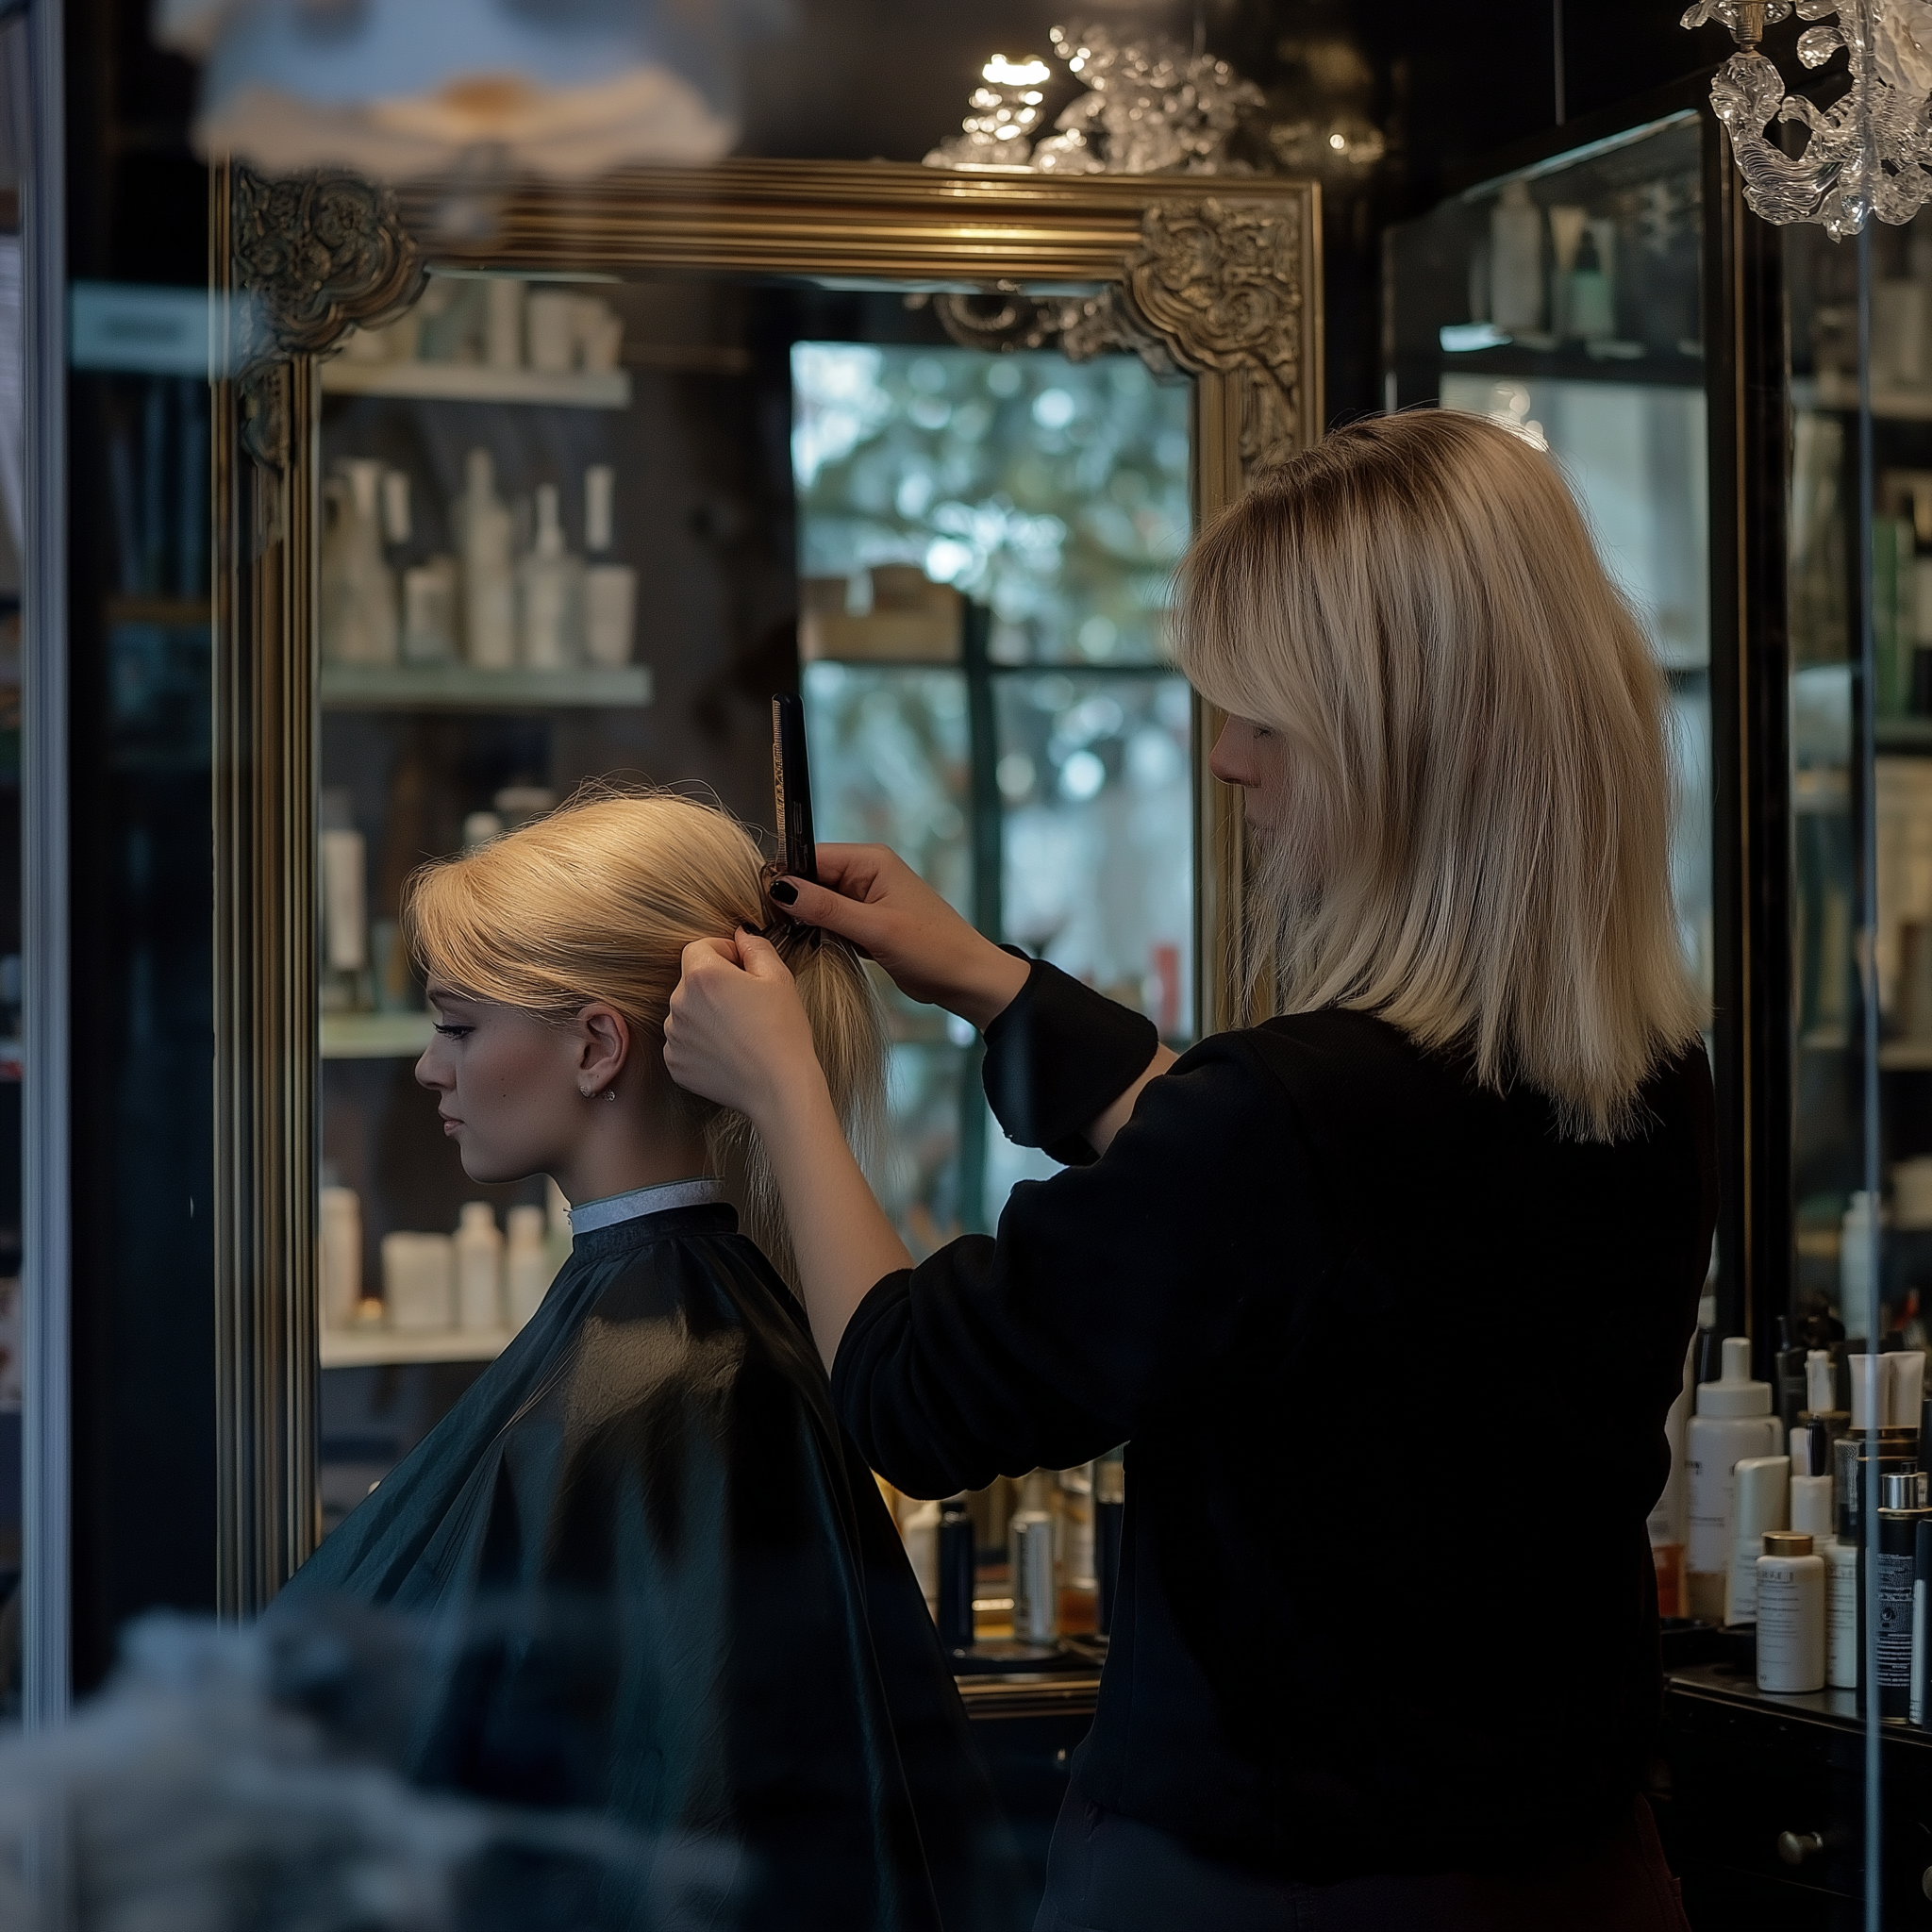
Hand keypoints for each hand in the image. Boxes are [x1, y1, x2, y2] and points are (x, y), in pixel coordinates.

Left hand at [664, 931, 823, 1126]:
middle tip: (748, 1005)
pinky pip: (684, 1042)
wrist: (779, 1087)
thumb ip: (755, 946)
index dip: (724, 953)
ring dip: (706, 1014)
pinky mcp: (675, 1063)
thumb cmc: (783, 1031)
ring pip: (687, 1012)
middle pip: (691, 980)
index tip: (744, 970)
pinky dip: (701, 1043)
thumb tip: (741, 933)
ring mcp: (673, 1036)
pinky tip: (728, 1052)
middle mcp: (678, 1003)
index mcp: (702, 975)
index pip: (699, 947)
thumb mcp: (779, 977)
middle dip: (715, 985)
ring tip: (740, 1032)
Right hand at [769, 844, 1028, 1028]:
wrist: (968, 979)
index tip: (760, 904)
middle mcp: (865, 873)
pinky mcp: (866, 924)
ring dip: (803, 920)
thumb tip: (778, 888)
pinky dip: (817, 933)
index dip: (784, 878)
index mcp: (870, 860)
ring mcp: (865, 899)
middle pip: (810, 878)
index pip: (810, 857)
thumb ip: (826, 908)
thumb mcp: (876, 928)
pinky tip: (803, 947)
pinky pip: (830, 921)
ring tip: (782, 939)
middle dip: (791, 901)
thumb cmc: (932, 948)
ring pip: (817, 902)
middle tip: (767, 927)